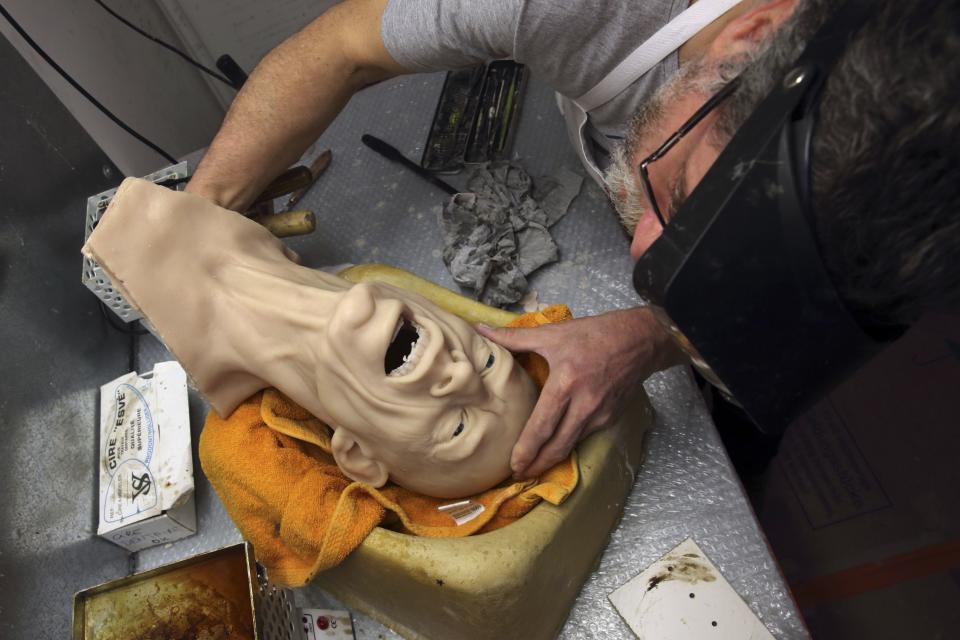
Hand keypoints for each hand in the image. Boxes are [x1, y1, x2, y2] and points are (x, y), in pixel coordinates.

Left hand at [477, 307, 684, 478]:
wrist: (641, 339)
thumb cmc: (594, 334)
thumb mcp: (553, 333)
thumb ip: (514, 337)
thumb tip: (481, 330)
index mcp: (565, 383)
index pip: (541, 427)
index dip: (526, 450)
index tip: (512, 466)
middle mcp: (584, 405)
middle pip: (556, 447)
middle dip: (536, 466)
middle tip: (518, 476)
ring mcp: (600, 414)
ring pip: (571, 446)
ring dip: (551, 459)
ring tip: (533, 467)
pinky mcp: (611, 417)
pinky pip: (585, 436)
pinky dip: (568, 445)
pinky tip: (556, 447)